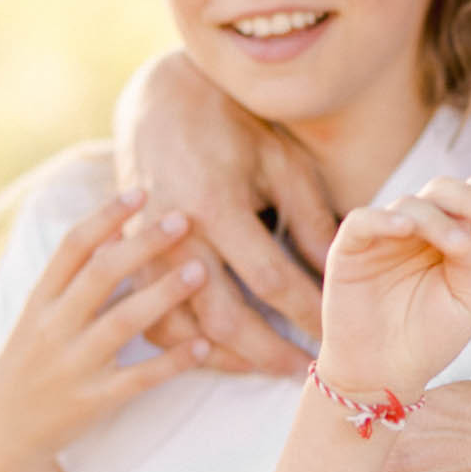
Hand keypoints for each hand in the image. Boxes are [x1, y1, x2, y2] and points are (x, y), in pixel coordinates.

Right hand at [0, 192, 211, 471]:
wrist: (2, 431)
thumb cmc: (31, 360)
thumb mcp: (39, 314)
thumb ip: (73, 275)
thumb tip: (118, 226)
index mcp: (40, 300)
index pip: (71, 248)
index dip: (105, 217)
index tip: (140, 191)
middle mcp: (53, 328)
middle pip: (100, 276)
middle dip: (142, 245)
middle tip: (184, 219)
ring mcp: (73, 365)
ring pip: (122, 323)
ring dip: (164, 295)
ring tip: (201, 271)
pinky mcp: (93, 401)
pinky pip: (138, 378)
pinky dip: (171, 361)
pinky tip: (204, 345)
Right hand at [114, 51, 335, 375]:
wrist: (162, 103)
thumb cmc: (233, 129)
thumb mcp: (281, 164)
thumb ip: (312, 221)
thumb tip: (342, 276)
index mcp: (215, 204)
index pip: (270, 279)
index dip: (307, 312)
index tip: (336, 333)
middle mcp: (174, 236)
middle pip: (224, 318)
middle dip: (270, 352)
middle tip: (308, 369)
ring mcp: (144, 252)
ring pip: (182, 331)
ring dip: (227, 359)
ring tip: (268, 368)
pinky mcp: (128, 261)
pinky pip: (153, 323)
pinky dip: (187, 348)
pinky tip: (222, 354)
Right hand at [319, 176, 470, 408]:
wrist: (385, 377)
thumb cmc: (429, 339)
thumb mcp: (467, 300)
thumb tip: (466, 230)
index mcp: (448, 237)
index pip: (469, 201)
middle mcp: (416, 229)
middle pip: (442, 191)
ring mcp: (382, 236)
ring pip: (409, 203)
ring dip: (437, 219)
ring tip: (457, 243)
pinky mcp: (349, 249)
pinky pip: (363, 220)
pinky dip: (384, 219)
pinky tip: (405, 228)